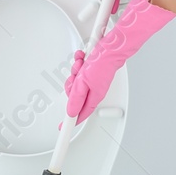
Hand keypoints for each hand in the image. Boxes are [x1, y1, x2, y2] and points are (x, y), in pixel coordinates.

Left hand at [63, 0, 175, 121]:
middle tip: (74, 77)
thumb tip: (71, 112)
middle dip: (71, 84)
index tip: (62, 129)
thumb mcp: (84, 82)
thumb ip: (76, 97)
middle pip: (74, 95)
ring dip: (75, 71)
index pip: (80, 114)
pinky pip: (80, 70)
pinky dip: (79, 63)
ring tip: (81, 64)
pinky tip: (82, 58)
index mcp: (93, 97)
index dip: (70, 122)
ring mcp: (92, 80)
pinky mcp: (92, 71)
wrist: (113, 46)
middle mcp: (93, 90)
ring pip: (76, 81)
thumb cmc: (104, 62)